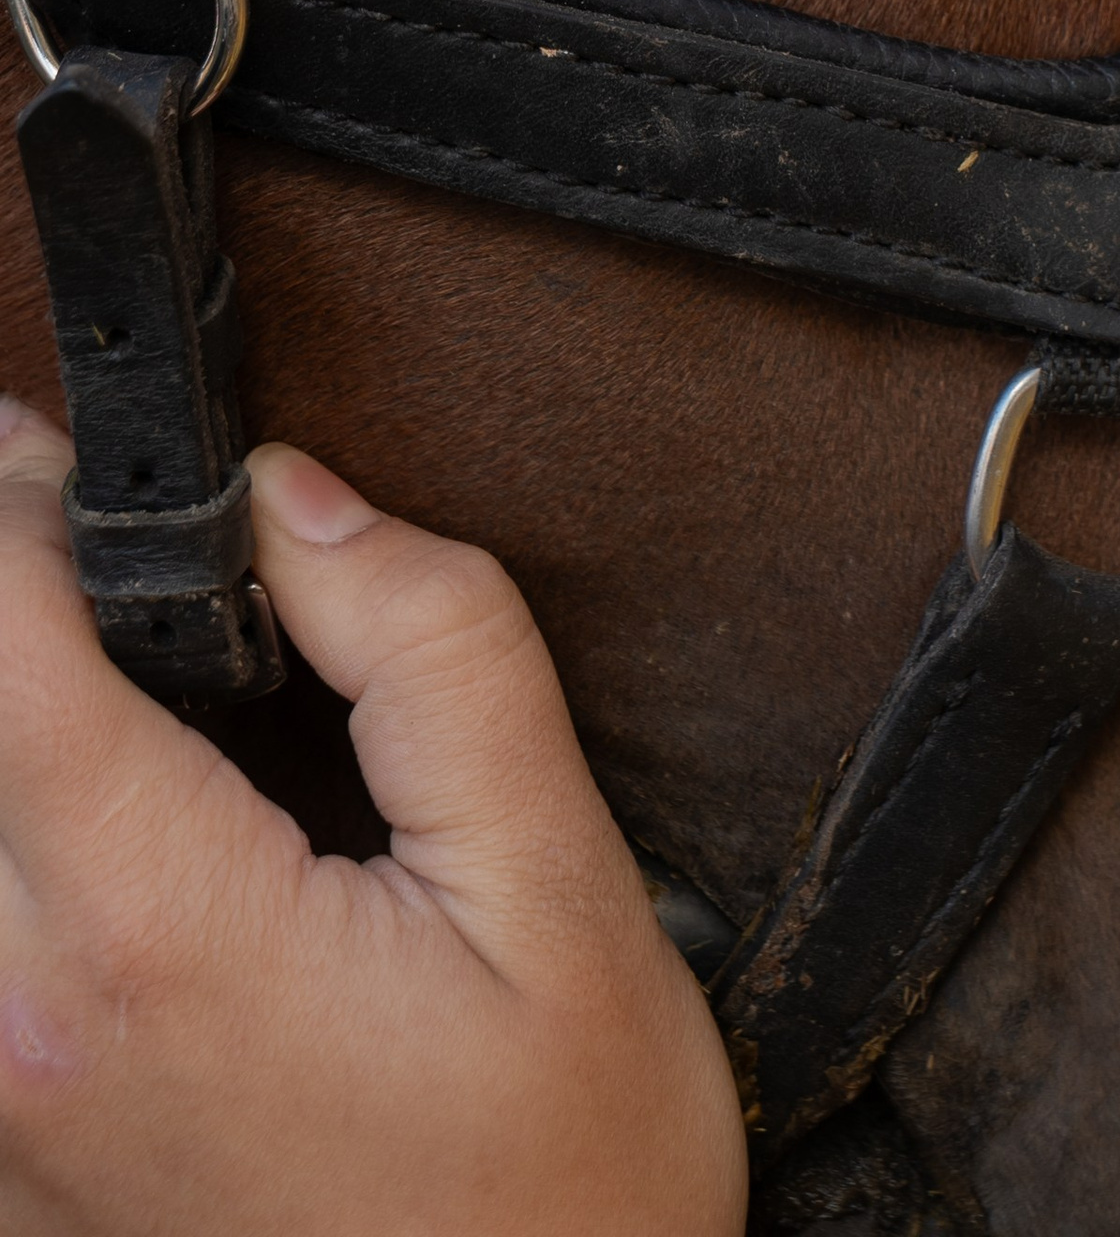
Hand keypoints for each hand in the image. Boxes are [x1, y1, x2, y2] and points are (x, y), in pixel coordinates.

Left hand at [0, 399, 746, 1235]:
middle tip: (83, 541)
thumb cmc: (564, 1190)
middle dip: (5, 614)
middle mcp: (18, 1039)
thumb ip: (436, 656)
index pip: (2, 649)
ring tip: (92, 682)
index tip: (69, 455)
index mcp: (159, 938)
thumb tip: (297, 500)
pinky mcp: (3, 1190)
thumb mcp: (559, 888)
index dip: (18, 510)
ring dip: (7, 744)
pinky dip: (16, 864)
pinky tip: (96, 839)